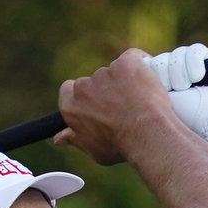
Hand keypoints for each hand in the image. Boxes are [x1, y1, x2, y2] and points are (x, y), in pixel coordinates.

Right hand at [55, 49, 174, 164]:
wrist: (146, 133)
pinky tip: (149, 80)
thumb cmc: (120, 146)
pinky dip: (140, 66)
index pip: (68, 90)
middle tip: (124, 105)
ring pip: (115, 71)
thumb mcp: (94, 149)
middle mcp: (83, 87)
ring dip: (125, 80)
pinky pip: (133, 58)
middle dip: (106, 89)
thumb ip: (75, 139)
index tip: (95, 102)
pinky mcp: (125, 62)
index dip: (82, 95)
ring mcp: (105, 72)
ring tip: (140, 100)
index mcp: (71, 107)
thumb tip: (59, 139)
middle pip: (93, 81)